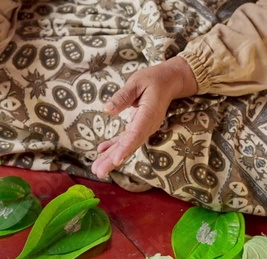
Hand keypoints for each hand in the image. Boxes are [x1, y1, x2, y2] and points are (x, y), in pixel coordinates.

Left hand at [91, 56, 197, 177]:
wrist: (169, 82)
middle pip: (130, 145)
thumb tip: (107, 109)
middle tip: (99, 171)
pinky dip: (113, 147)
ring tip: (97, 169)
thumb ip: (123, 96)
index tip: (116, 159)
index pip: (137, 133)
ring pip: (127, 145)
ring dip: (111, 157)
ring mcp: (144, 128)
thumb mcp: (137, 81)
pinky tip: (101, 152)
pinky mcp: (139, 128)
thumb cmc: (153, 79)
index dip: (126, 147)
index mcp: (149, 113)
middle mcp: (148, 125)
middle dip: (114, 159)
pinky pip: (126, 140)